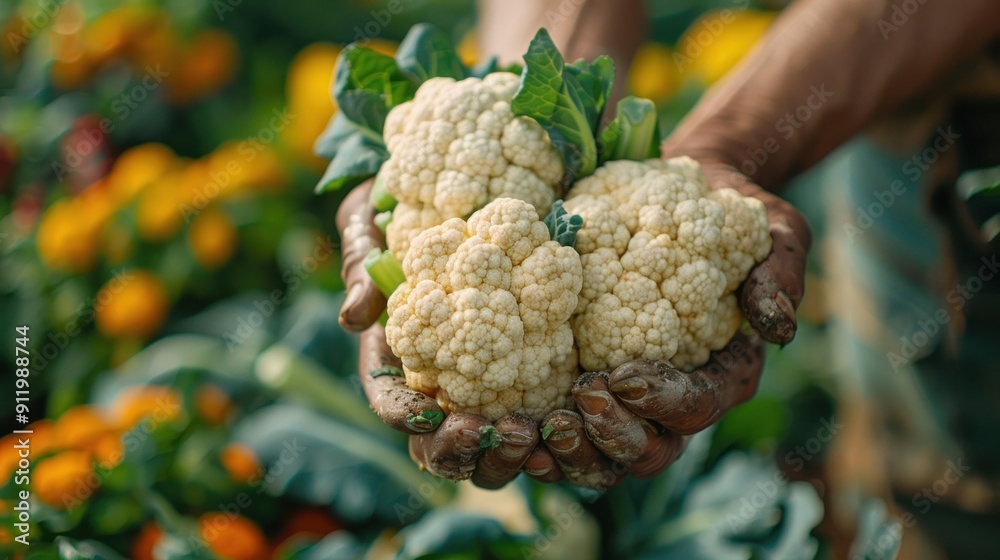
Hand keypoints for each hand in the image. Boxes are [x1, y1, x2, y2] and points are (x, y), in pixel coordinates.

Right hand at [337, 181, 538, 488]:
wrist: (460, 186)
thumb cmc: (399, 210)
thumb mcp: (370, 225)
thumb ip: (360, 265)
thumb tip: (353, 317)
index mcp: (396, 355)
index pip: (391, 401)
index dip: (407, 417)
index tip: (431, 415)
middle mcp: (439, 379)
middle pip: (440, 443)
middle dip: (462, 450)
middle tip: (492, 433)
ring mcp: (485, 380)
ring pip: (489, 445)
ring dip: (508, 453)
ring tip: (532, 433)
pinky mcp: (531, 369)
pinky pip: (539, 417)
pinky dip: (549, 432)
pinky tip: (566, 423)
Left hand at [524, 159, 811, 486]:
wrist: (680, 191)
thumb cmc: (732, 212)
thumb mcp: (775, 232)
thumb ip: (779, 275)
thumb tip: (777, 327)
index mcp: (722, 373)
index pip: (696, 406)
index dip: (662, 403)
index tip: (622, 376)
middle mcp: (674, 399)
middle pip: (648, 449)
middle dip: (611, 439)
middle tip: (574, 405)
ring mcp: (627, 401)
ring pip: (603, 457)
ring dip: (570, 454)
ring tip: (534, 432)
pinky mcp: (584, 383)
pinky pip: (565, 432)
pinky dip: (539, 440)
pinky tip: (507, 424)